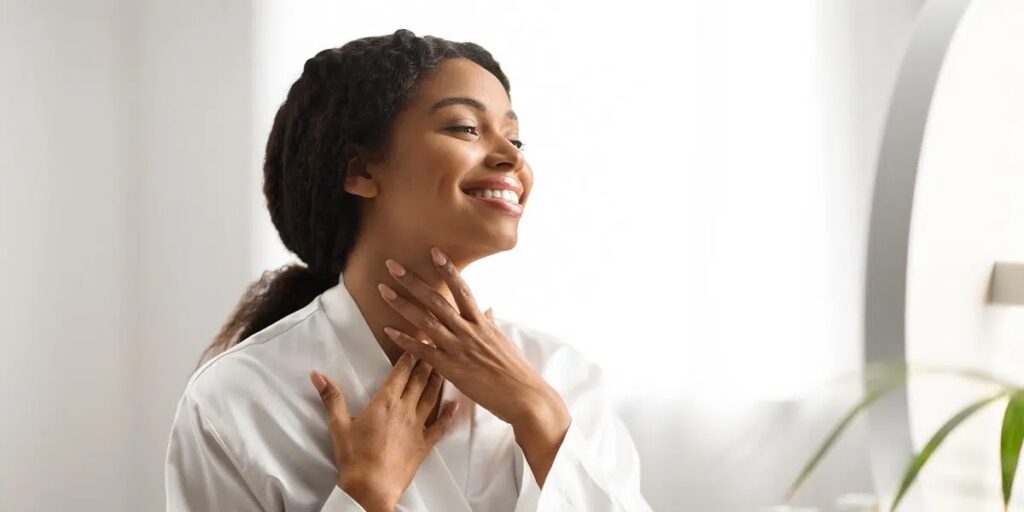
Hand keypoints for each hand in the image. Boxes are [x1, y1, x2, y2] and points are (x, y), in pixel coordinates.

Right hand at [309, 353, 457, 510]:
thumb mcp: (338, 425)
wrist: (371, 488)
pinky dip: (450, 413)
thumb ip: (331, 397)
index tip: (418, 339)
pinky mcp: (424, 443)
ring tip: (444, 365)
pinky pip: (441, 425)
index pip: (401, 371)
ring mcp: (417, 426)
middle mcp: (405, 409)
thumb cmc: (354, 457)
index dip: (410, 353)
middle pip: (420, 379)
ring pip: (432, 396)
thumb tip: (317, 375)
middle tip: (436, 344)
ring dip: (438, 379)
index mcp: (385, 402)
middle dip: (427, 359)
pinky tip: (457, 404)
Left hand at [376, 247, 566, 430]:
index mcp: (481, 323)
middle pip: (436, 300)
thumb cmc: (515, 370)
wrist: (522, 395)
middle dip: (413, 281)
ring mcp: (458, 348)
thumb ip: (489, 325)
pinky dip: (406, 340)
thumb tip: (488, 310)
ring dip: (402, 304)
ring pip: (426, 320)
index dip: (448, 269)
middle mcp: (468, 331)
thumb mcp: (502, 341)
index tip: (434, 252)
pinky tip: (389, 330)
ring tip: (383, 290)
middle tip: (392, 266)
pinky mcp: (451, 368)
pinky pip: (423, 351)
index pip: (462, 289)